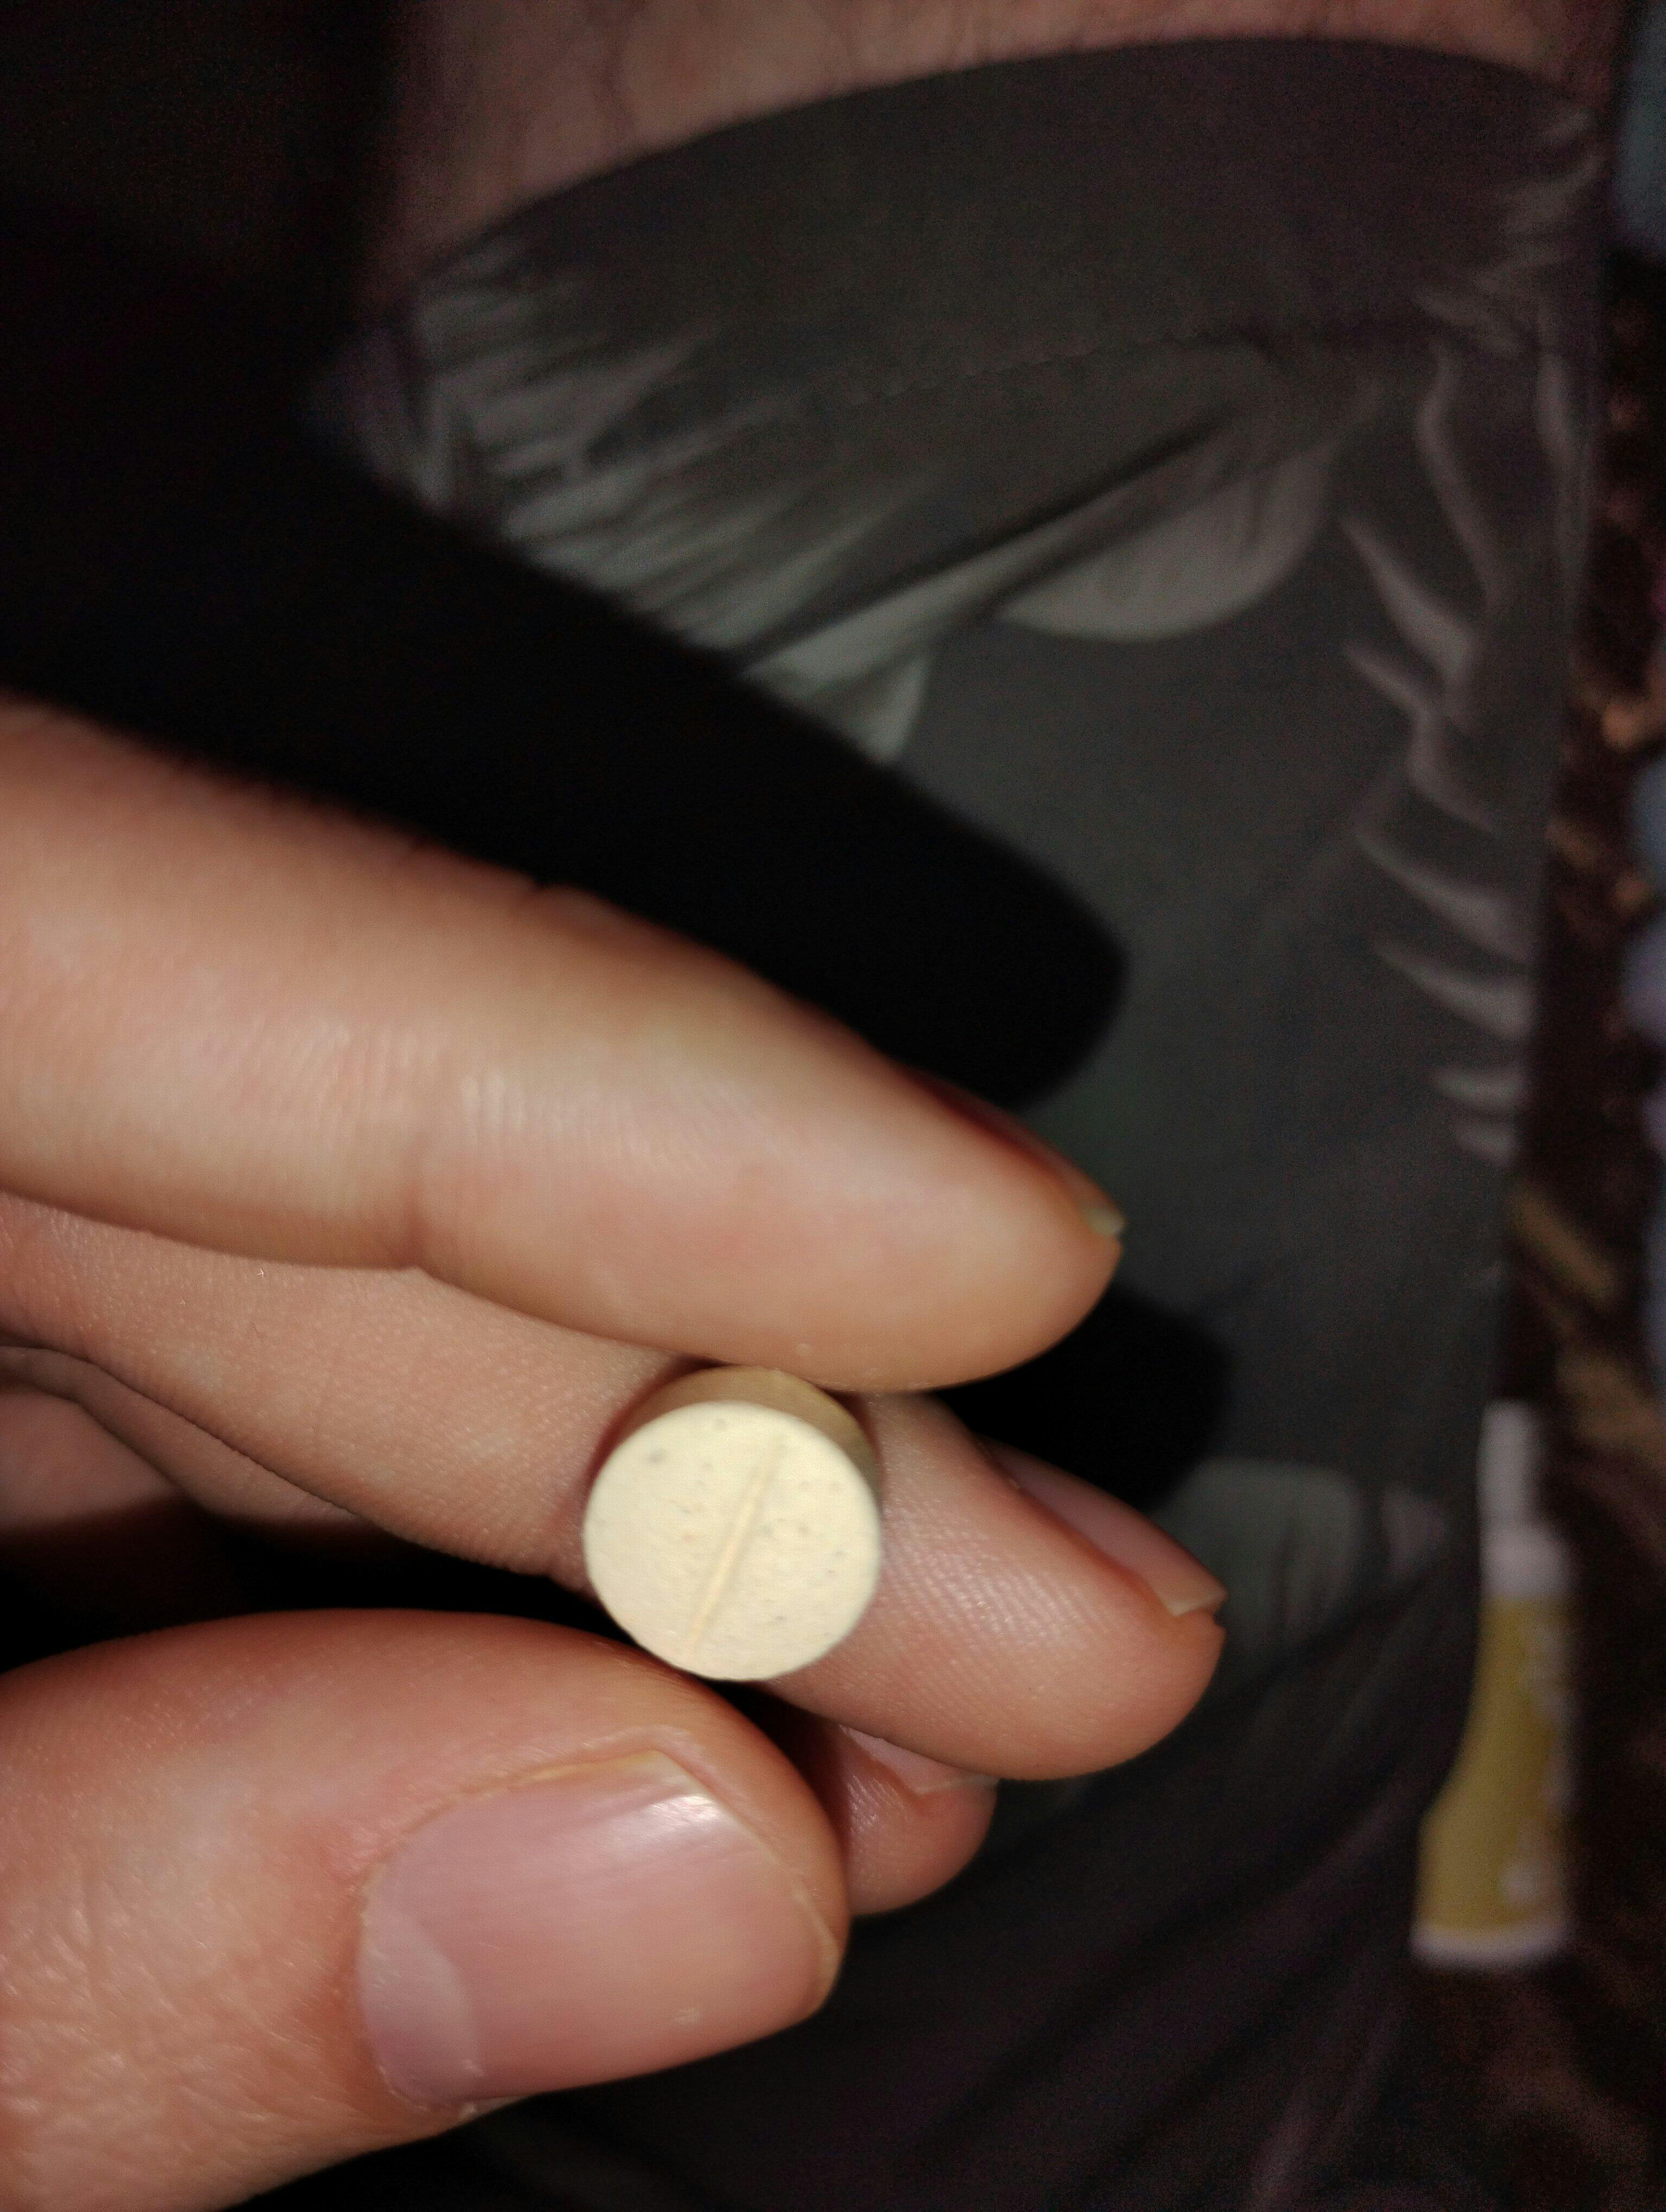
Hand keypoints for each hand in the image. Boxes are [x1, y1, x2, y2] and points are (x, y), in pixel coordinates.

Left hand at [0, 697, 1221, 2211]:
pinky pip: (171, 1403)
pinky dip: (416, 1563)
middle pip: (245, 1143)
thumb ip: (99, 1939)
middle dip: (684, 1395)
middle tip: (1062, 1615)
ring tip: (934, 1720)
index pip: (87, 925)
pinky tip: (670, 1717)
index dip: (579, 1072)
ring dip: (615, 1520)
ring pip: (245, 1283)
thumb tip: (699, 1877)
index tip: (989, 1237)